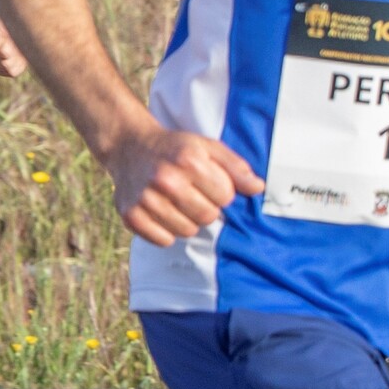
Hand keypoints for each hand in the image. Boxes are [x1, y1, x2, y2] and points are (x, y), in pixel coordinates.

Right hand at [102, 124, 262, 244]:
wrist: (130, 148)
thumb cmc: (175, 149)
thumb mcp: (207, 147)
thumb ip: (235, 167)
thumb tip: (258, 188)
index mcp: (189, 159)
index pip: (225, 197)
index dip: (221, 192)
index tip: (208, 184)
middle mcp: (166, 179)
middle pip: (207, 217)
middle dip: (206, 208)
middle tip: (193, 194)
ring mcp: (147, 199)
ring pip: (187, 231)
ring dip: (188, 221)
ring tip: (177, 203)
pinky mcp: (131, 216)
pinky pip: (164, 240)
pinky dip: (167, 232)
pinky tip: (162, 213)